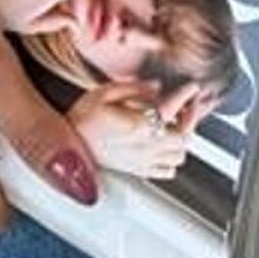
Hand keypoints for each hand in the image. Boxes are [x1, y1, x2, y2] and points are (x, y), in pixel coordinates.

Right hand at [69, 78, 218, 178]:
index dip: (186, 95)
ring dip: (184, 137)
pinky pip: (166, 171)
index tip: (192, 86)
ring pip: (179, 156)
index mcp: (136, 127)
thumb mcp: (103, 93)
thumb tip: (156, 87)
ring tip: (179, 121)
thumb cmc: (81, 119)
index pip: (171, 110)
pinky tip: (168, 143)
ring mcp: (140, 163)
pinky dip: (174, 157)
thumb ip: (134, 88)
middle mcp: (142, 148)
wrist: (66, 146)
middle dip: (191, 117)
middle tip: (190, 103)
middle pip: (183, 137)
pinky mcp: (136, 171)